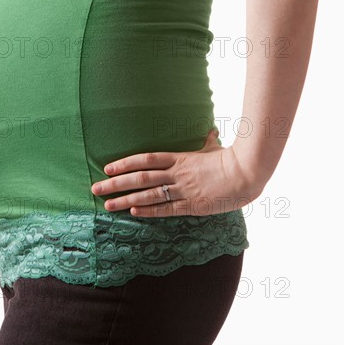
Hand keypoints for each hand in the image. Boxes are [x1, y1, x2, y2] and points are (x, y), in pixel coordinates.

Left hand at [91, 128, 263, 217]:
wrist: (248, 173)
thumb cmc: (231, 159)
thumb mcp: (215, 148)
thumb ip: (207, 142)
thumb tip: (210, 132)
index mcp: (179, 158)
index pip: (145, 159)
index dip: (124, 163)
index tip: (107, 168)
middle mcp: (176, 173)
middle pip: (139, 178)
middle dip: (115, 184)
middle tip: (96, 189)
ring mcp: (183, 189)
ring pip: (148, 195)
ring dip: (125, 200)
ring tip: (107, 205)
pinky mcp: (192, 205)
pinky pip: (166, 209)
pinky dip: (148, 211)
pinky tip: (132, 212)